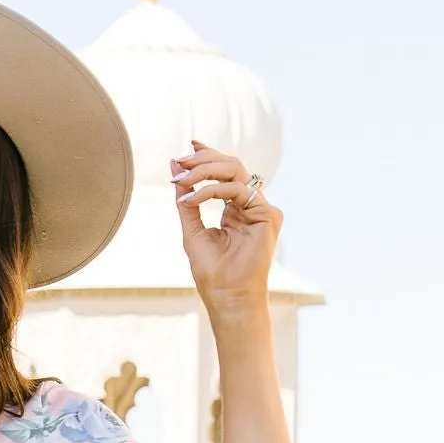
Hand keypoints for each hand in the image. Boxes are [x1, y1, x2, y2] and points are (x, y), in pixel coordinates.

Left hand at [170, 141, 280, 315]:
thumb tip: (175, 166)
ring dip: (204, 171)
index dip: (208, 156)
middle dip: (203, 161)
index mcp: (235, 208)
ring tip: (181, 181)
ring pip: (235, 172)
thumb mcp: (191, 228)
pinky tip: (192, 200)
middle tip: (180, 165)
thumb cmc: (212, 271)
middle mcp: (250, 206)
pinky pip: (238, 190)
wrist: (226, 296)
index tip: (188, 146)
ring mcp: (261, 210)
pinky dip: (211, 191)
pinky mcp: (268, 215)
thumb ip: (186, 197)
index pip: (224, 173)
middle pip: (231, 166)